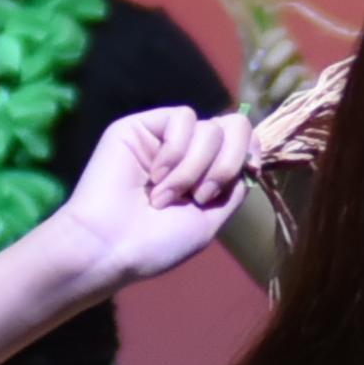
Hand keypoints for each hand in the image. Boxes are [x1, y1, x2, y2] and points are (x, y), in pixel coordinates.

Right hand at [22, 105, 256, 293]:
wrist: (110, 246)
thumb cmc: (156, 243)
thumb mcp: (210, 218)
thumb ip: (235, 186)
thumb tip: (253, 152)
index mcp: (206, 174)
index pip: (244, 142)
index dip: (251, 153)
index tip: (248, 175)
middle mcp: (188, 152)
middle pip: (235, 128)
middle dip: (228, 163)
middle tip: (202, 196)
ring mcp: (164, 138)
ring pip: (210, 128)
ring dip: (195, 168)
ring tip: (166, 197)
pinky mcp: (142, 126)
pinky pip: (183, 118)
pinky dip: (177, 152)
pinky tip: (156, 177)